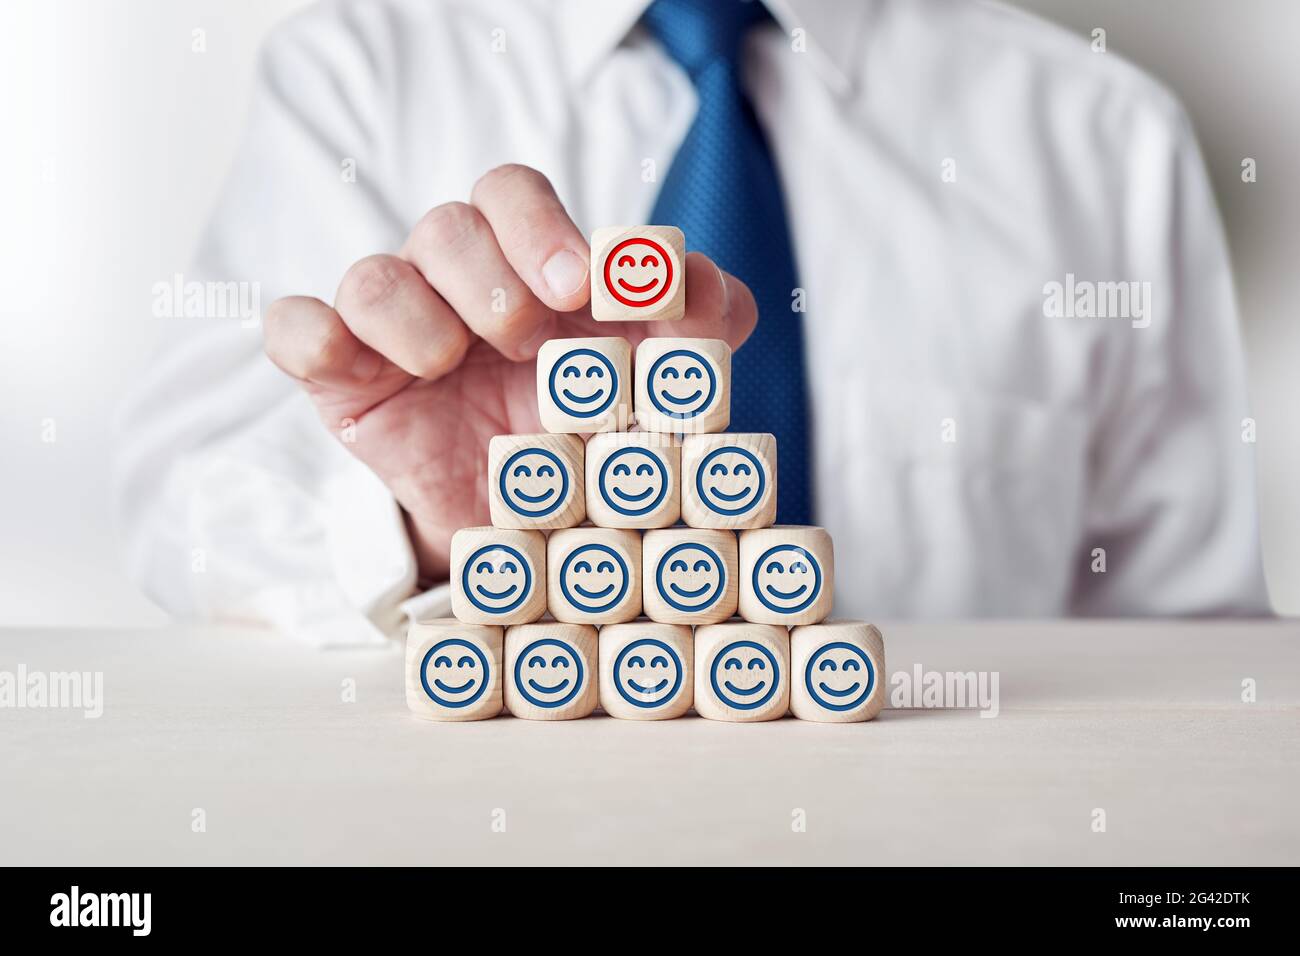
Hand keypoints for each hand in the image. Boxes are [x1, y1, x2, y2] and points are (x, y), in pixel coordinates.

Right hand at [264, 164, 756, 581]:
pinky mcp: (341, 375)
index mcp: (526, 260)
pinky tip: (356, 366)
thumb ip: (697, 327)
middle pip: (446, 224)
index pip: (512, 193)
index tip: (582, 287)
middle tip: (525, 340)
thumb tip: (706, 283)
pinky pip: (297, 329)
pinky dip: (315, 336)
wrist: (527, 524)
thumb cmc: (588, 430)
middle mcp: (453, 278)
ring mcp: (391, 324)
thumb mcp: (654, 382)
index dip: (541, 228)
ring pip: (374, 274)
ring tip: (450, 368)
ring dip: (417, 317)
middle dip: (489, 278)